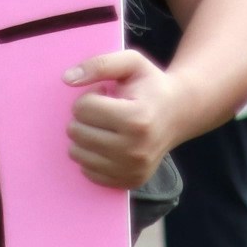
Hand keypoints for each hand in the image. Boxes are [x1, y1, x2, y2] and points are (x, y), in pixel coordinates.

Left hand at [64, 49, 184, 190]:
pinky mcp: (129, 182)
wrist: (180, 113)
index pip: (82, 108)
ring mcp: (133, 169)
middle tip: (107, 112)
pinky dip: (92, 156)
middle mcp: (135, 148)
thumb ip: (100, 64)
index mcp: (137, 118)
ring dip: (85, 137)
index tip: (108, 95)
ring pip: (76, 153)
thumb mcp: (131, 64)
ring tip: (108, 127)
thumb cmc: (151, 86)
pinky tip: (110, 144)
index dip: (91, 97)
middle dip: (85, 118)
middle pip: (76, 132)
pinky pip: (87, 171)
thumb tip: (67, 78)